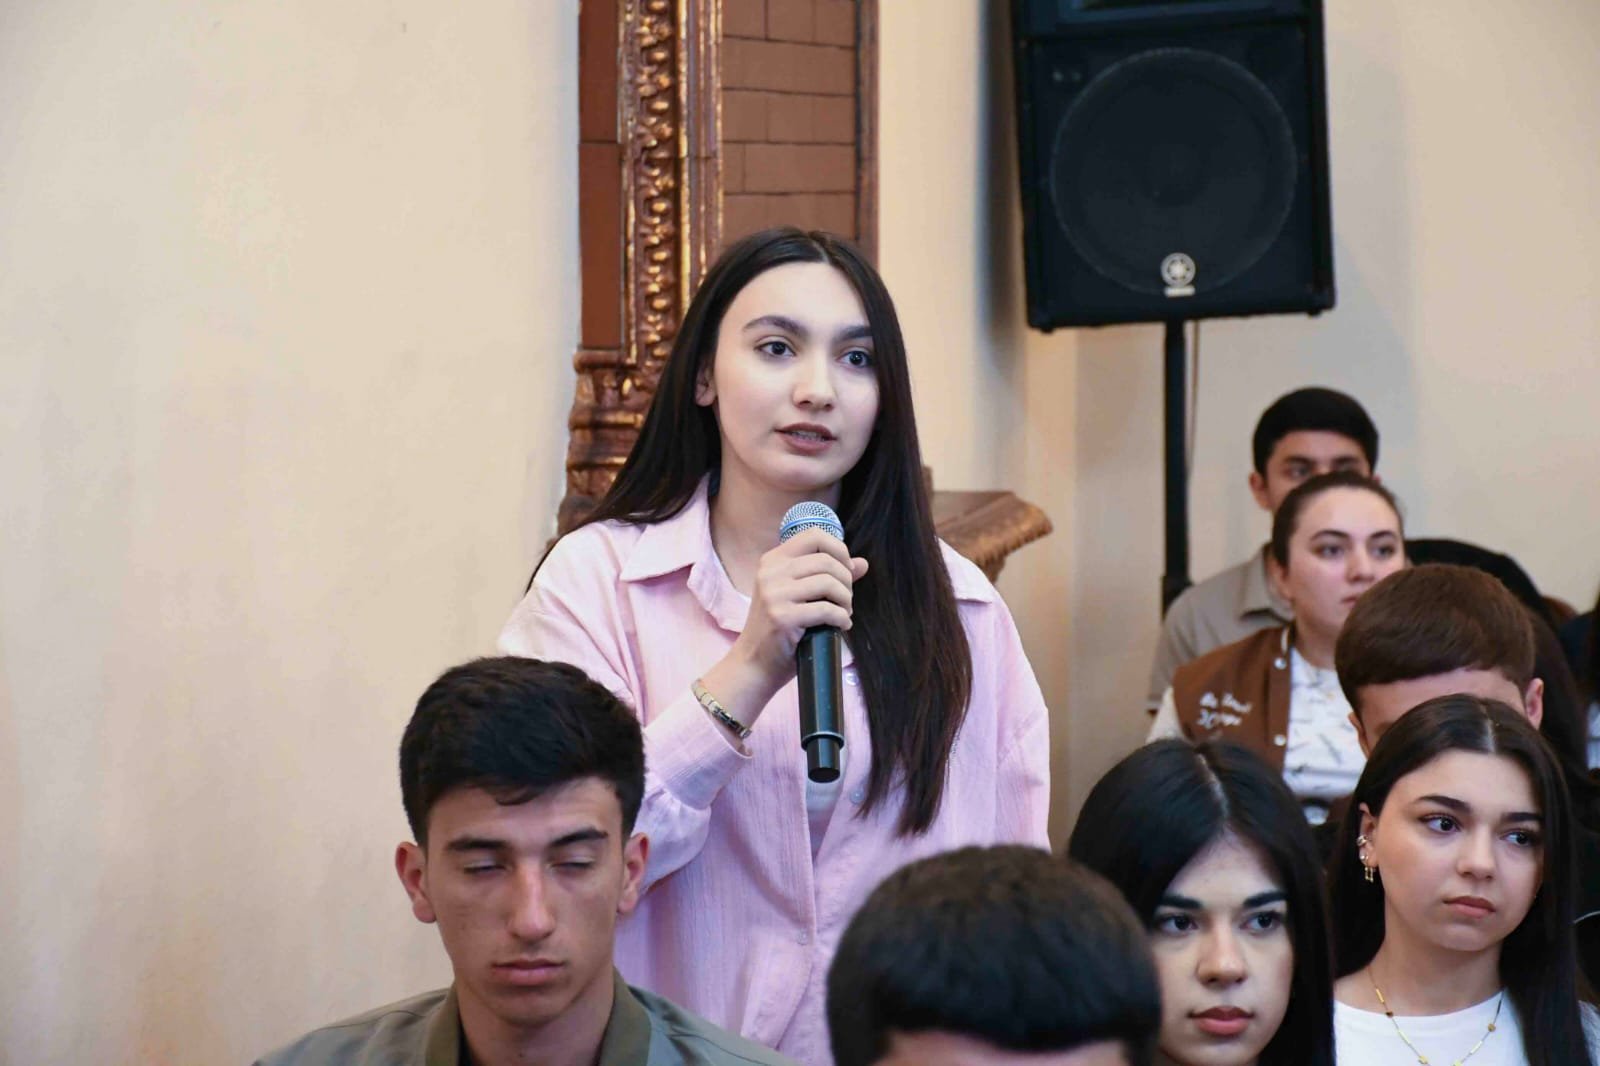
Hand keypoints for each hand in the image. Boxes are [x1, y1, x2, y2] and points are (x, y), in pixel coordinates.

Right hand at [700, 529, 868, 724]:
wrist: (753, 664)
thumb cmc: (779, 629)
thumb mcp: (798, 596)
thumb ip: (828, 576)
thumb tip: (862, 563)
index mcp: (773, 560)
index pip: (814, 535)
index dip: (839, 550)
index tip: (845, 571)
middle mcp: (771, 572)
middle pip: (826, 560)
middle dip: (846, 581)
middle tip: (845, 600)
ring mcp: (774, 594)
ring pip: (829, 583)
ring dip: (845, 600)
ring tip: (843, 613)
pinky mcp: (782, 617)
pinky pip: (826, 609)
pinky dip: (841, 618)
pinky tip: (840, 626)